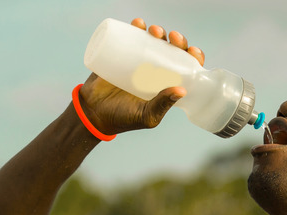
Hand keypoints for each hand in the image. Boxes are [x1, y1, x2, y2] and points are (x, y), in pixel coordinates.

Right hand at [77, 18, 205, 134]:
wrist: (93, 113)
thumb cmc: (124, 119)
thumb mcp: (147, 115)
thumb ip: (162, 104)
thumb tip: (182, 90)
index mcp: (167, 84)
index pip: (186, 67)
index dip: (193, 57)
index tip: (192, 52)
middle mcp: (157, 71)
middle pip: (173, 51)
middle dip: (177, 41)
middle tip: (173, 38)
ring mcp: (139, 62)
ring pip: (154, 41)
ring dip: (158, 32)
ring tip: (154, 31)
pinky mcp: (121, 54)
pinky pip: (131, 37)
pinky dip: (136, 27)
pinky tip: (138, 23)